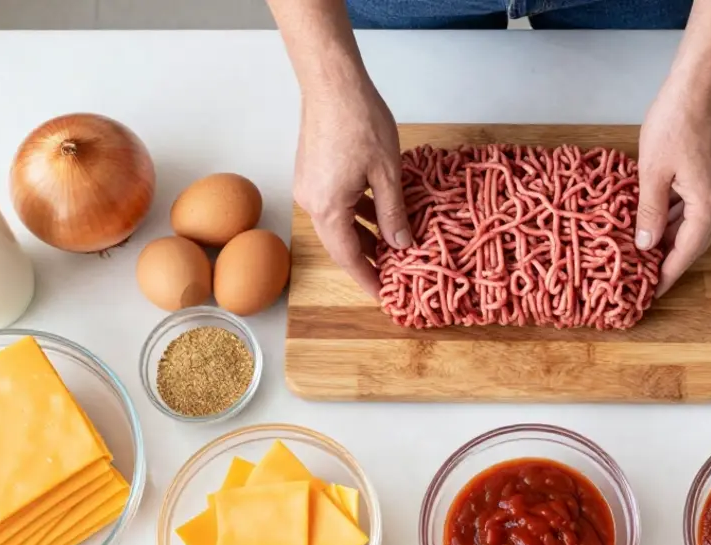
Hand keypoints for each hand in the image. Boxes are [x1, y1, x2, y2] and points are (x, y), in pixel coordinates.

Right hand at [293, 79, 409, 298]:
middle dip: (367, 259)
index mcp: (328, 208)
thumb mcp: (387, 173)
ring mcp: (308, 186)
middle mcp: (311, 202)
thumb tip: (401, 245)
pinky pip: (335, 203)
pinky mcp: (311, 172)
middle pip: (340, 243)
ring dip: (363, 234)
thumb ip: (393, 213)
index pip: (348, 257)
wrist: (332, 82)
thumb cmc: (359, 121)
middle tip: (392, 273)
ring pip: (338, 222)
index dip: (367, 278)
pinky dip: (355, 213)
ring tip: (391, 246)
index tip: (383, 295)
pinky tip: (378, 212)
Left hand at [636, 75, 710, 296]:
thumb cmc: (676, 121)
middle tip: (645, 273)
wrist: (703, 81)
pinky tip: (660, 214)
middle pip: (696, 238)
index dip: (667, 274)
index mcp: (709, 204)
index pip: (687, 251)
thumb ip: (650, 212)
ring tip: (647, 246)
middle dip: (671, 256)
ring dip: (675, 232)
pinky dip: (681, 212)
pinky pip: (700, 201)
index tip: (652, 293)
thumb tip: (647, 244)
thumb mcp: (652, 171)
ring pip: (698, 219)